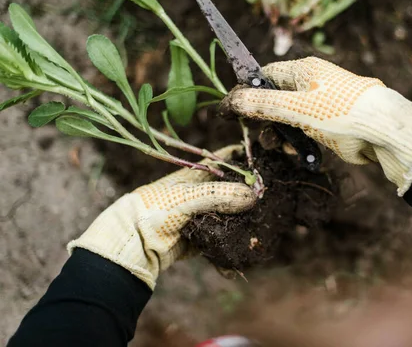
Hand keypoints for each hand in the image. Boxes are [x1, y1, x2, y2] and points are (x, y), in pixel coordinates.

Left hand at [67, 145, 255, 289]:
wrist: (132, 245)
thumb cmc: (155, 210)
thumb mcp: (188, 198)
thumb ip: (220, 194)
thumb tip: (253, 196)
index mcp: (197, 174)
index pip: (226, 160)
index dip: (245, 159)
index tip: (267, 163)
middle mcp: (202, 193)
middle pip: (233, 190)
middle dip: (250, 196)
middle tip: (272, 200)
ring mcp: (202, 216)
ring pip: (231, 216)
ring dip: (244, 224)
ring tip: (262, 230)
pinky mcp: (201, 239)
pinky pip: (222, 241)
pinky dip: (230, 250)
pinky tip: (239, 259)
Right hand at [227, 57, 411, 194]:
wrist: (381, 133)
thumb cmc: (341, 112)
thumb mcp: (297, 108)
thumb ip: (263, 105)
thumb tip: (231, 100)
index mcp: (303, 70)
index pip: (264, 75)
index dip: (246, 92)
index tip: (230, 110)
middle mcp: (310, 84)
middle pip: (273, 98)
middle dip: (262, 118)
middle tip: (253, 133)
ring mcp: (319, 104)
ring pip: (285, 118)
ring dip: (277, 133)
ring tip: (277, 145)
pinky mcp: (326, 124)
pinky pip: (301, 130)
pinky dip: (295, 141)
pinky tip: (296, 151)